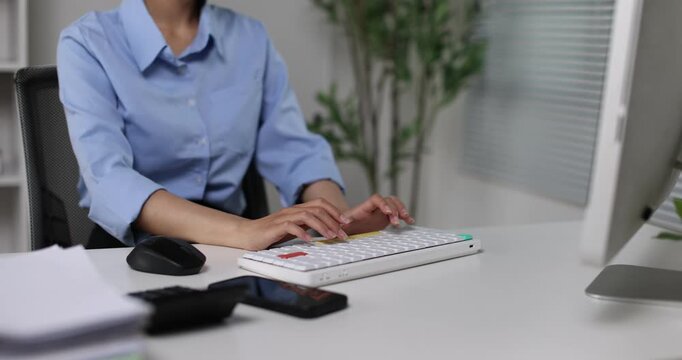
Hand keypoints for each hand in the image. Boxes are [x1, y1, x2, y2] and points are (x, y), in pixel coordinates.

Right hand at [233, 199, 350, 249]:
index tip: (346, 223)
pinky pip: (291, 226)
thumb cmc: (270, 233)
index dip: (335, 211)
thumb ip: (307, 226)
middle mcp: (292, 210)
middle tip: (343, 233)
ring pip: (307, 215)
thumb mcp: (293, 229)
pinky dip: (302, 233)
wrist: (247, 234)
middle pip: (317, 209)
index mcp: (297, 209)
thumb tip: (327, 230)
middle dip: (333, 221)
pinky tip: (310, 241)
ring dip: (322, 226)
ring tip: (331, 236)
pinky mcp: (275, 227)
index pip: (320, 204)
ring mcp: (283, 217)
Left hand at [342, 194, 414, 234]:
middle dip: (395, 209)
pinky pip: (397, 213)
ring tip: (406, 219)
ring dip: (401, 210)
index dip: (383, 203)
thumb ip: (343, 223)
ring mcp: (381, 211)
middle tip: (396, 221)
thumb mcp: (341, 224)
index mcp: (364, 207)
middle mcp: (374, 207)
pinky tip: (410, 221)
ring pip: (395, 204)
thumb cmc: (343, 225)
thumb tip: (342, 224)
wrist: (346, 226)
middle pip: (388, 200)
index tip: (388, 212)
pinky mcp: (385, 217)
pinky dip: (404, 216)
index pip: (376, 199)